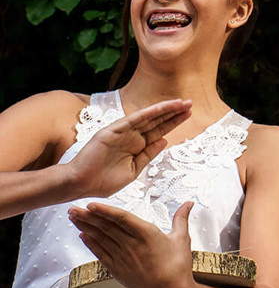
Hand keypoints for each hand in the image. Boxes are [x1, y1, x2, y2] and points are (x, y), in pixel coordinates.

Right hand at [62, 99, 191, 199]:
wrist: (80, 185)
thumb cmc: (102, 182)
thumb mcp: (132, 171)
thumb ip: (148, 156)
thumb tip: (164, 141)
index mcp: (136, 147)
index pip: (159, 131)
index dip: (173, 122)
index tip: (188, 114)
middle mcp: (131, 137)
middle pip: (157, 122)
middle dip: (174, 113)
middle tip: (190, 104)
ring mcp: (122, 132)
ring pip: (148, 118)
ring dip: (164, 110)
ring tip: (182, 103)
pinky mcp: (112, 130)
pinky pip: (133, 119)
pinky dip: (148, 113)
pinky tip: (162, 108)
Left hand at [69, 200, 194, 287]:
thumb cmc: (178, 265)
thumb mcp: (182, 238)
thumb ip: (181, 218)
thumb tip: (188, 202)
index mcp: (147, 234)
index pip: (122, 218)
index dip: (105, 211)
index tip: (91, 204)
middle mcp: (131, 245)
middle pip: (106, 227)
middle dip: (87, 217)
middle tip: (72, 208)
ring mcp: (122, 258)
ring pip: (100, 239)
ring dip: (85, 227)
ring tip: (73, 218)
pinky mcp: (117, 269)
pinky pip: (100, 254)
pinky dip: (91, 244)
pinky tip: (83, 236)